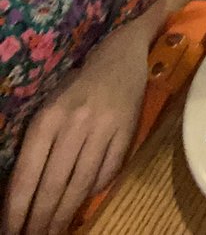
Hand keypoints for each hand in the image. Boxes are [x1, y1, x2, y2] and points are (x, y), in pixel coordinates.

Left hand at [5, 23, 148, 234]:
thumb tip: (26, 191)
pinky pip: (109, 170)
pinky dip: (95, 189)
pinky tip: (85, 199)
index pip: (26, 174)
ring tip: (54, 231)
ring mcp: (103, 128)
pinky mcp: (127, 131)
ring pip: (81, 182)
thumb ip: (39, 145)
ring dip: (65, 212)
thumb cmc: (78, 85)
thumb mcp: (49, 108)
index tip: (11, 230)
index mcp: (48, 118)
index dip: (17, 208)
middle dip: (40, 218)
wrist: (122, 55)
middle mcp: (74, 124)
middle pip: (54, 184)